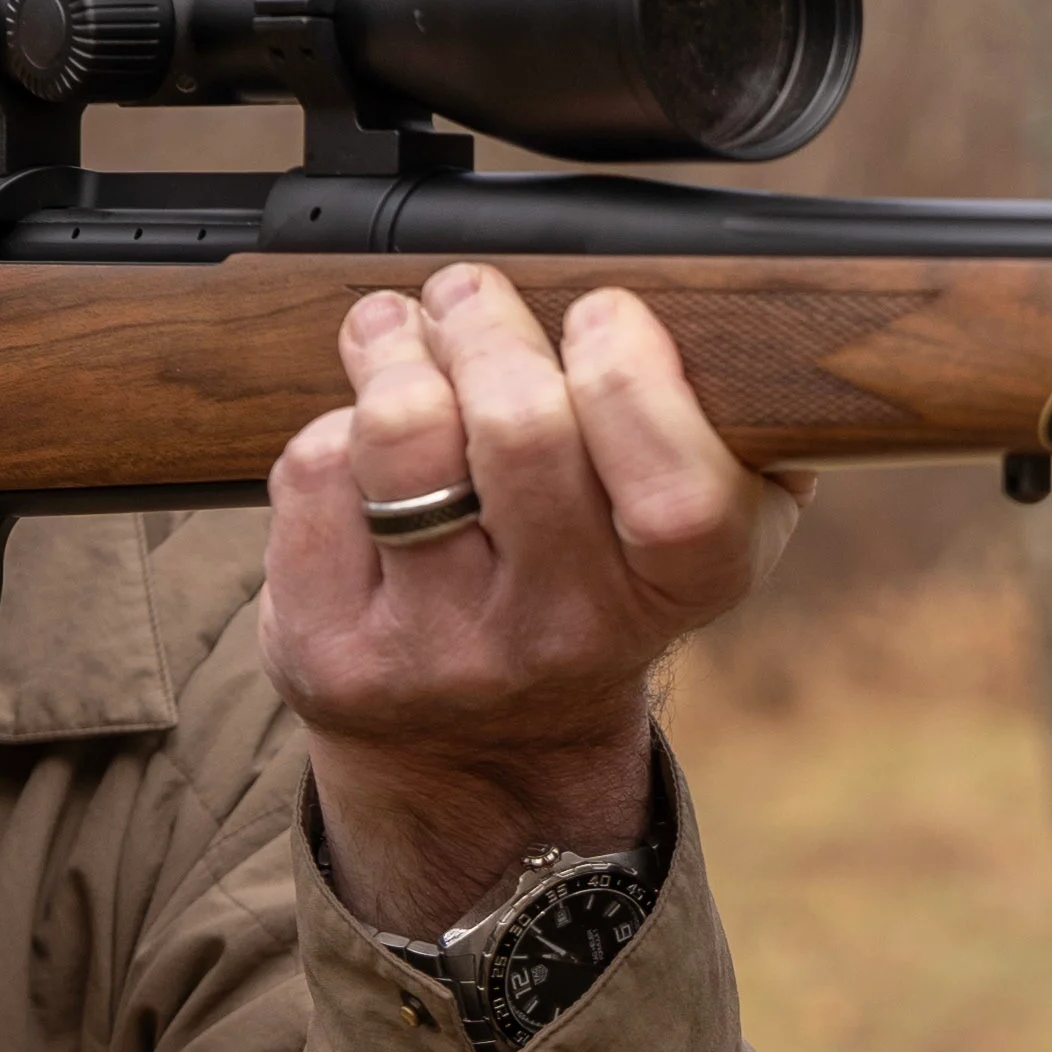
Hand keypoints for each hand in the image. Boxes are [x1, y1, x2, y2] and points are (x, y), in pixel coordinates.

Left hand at [266, 269, 804, 932]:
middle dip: (488, 324)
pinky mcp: (333, 653)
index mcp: (677, 594)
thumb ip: (735, 437)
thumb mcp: (695, 537)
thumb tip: (731, 316)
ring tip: (399, 333)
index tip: (601, 317)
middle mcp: (560, 637)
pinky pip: (316, 475)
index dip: (634, 375)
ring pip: (402, 434)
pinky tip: (359, 440)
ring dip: (394, 350)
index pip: (678, 489)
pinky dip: (333, 425)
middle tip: (472, 296)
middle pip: (522, 428)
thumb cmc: (593, 590)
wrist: (481, 754)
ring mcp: (440, 652)